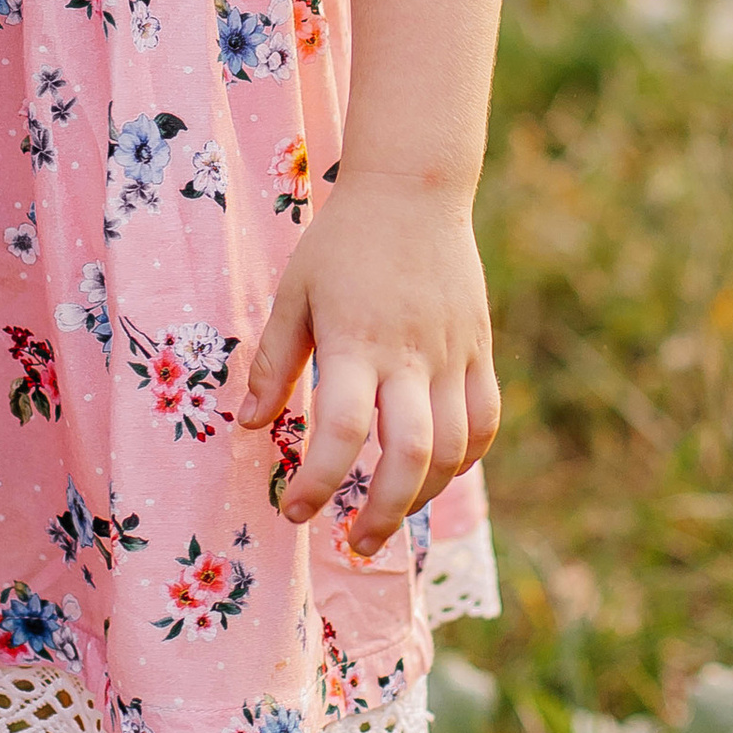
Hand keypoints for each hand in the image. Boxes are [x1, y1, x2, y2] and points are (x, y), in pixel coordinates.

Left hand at [243, 173, 499, 560]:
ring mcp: (452, 354)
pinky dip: (465, 459)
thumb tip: (248, 425)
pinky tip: (437, 473)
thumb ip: (272, 362)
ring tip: (390, 515)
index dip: (319, 481)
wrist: (413, 190)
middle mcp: (410, 355)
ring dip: (423, 496)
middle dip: (382, 513)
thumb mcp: (294, 294)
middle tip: (354, 542)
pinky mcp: (478, 349)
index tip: (295, 510)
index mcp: (355, 342)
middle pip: (411, 455)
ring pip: (453, 449)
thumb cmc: (342, 242)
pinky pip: (484, 421)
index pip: (343, 431)